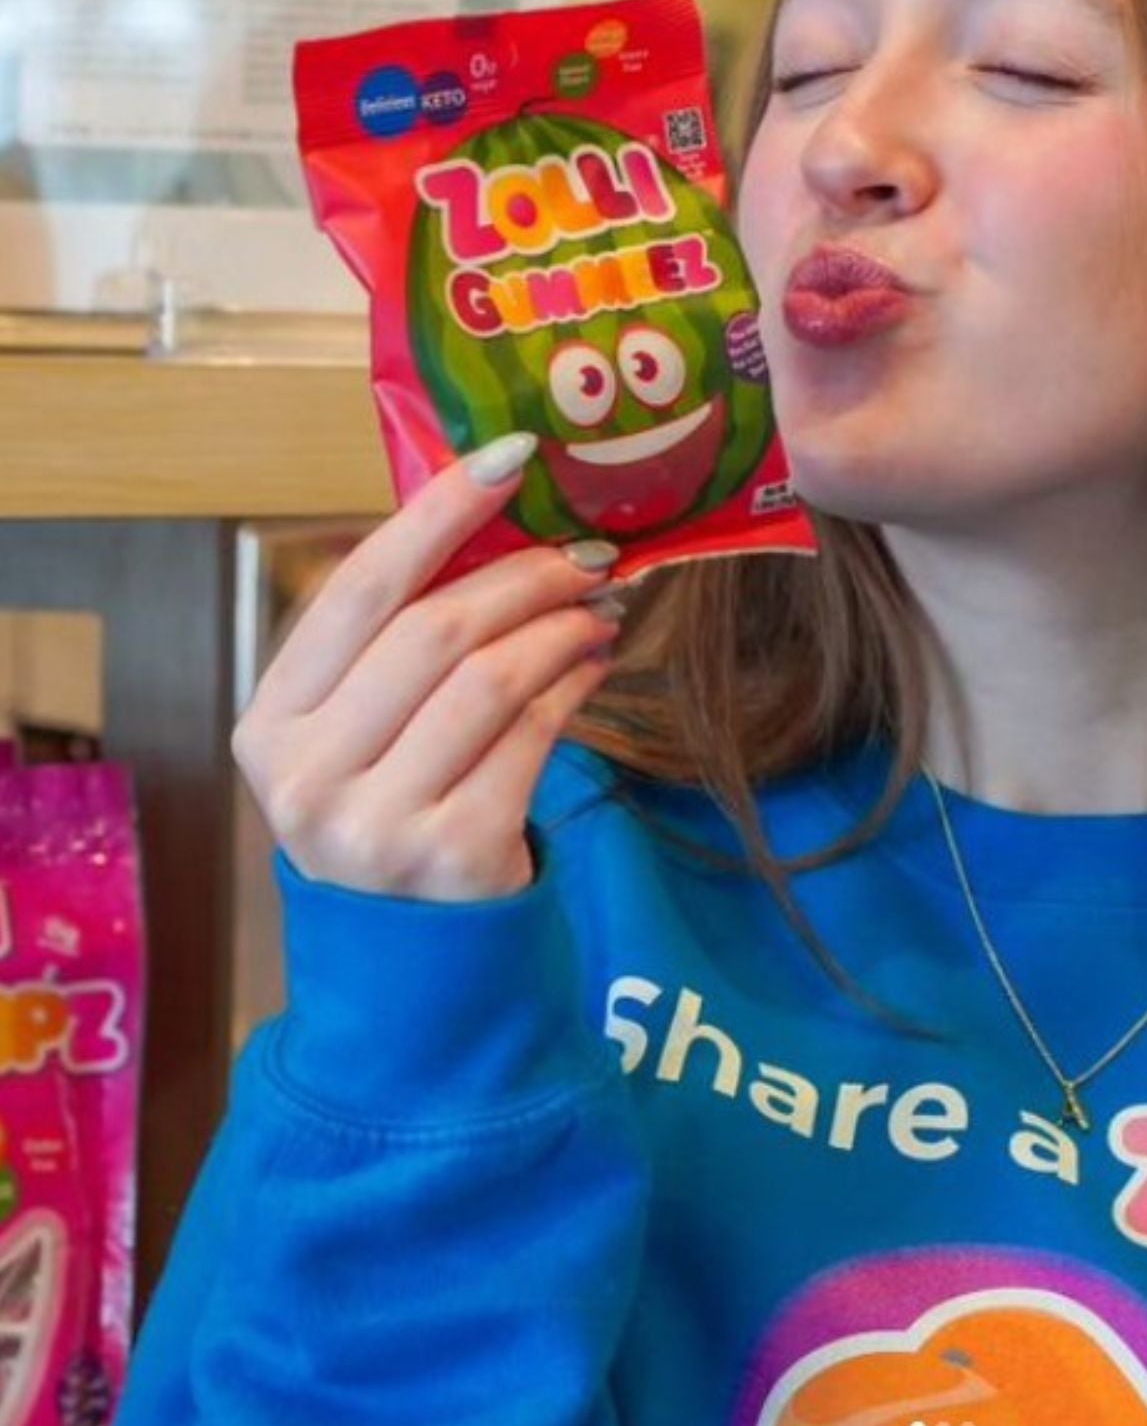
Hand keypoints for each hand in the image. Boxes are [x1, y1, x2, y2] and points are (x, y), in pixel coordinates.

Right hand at [232, 433, 622, 902]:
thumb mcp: (358, 735)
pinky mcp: (453, 857)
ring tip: (600, 607)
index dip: (438, 512)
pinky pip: (532, 738)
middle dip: (525, 576)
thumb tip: (497, 519)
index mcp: (268, 725)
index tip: (509, 459)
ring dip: (560, 627)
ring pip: (491, 679)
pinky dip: (574, 687)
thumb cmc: (390, 813)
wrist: (408, 965)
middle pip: (435, 630)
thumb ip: (394, 646)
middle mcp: (306, 778)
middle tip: (586, 554)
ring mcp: (375, 826)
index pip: (359, 589)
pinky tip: (597, 663)